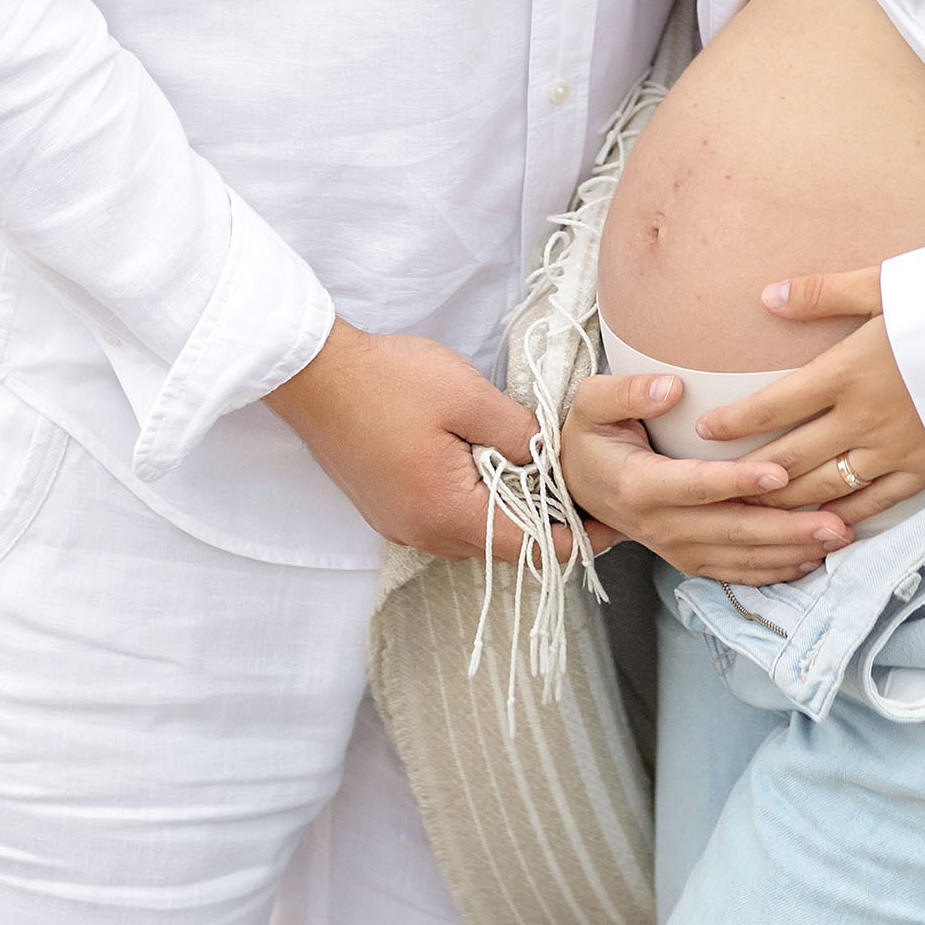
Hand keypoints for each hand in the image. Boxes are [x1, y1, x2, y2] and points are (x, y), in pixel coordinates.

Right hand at [267, 317, 573, 562]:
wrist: (314, 375)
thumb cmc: (390, 381)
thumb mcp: (468, 397)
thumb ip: (519, 434)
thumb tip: (552, 459)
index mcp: (447, 514)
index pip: (528, 548)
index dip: (576, 538)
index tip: (610, 521)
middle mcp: (423, 534)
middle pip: (501, 545)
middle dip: (545, 522)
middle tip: (582, 487)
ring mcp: (400, 524)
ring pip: (473, 532)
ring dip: (508, 509)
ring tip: (542, 473)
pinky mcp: (387, 509)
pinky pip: (446, 518)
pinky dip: (476, 501)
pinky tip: (489, 466)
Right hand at [562, 372, 851, 582]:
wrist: (573, 483)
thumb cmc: (589, 435)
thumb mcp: (592, 403)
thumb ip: (627, 393)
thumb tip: (670, 386)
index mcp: (639, 486)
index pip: (696, 485)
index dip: (737, 482)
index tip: (779, 473)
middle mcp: (659, 525)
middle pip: (730, 531)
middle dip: (785, 528)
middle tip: (835, 521)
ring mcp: (674, 548)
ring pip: (739, 558)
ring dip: (790, 552)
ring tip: (837, 539)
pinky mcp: (687, 559)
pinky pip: (734, 573)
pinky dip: (773, 572)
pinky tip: (810, 562)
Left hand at [696, 269, 924, 527]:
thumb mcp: (886, 286)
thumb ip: (825, 293)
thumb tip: (769, 296)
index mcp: (849, 370)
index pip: (775, 404)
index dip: (736, 422)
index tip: (705, 431)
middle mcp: (865, 417)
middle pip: (792, 457)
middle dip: (750, 475)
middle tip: (715, 486)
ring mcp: (896, 449)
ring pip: (827, 488)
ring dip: (787, 503)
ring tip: (756, 512)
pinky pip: (875, 504)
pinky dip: (841, 518)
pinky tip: (821, 527)